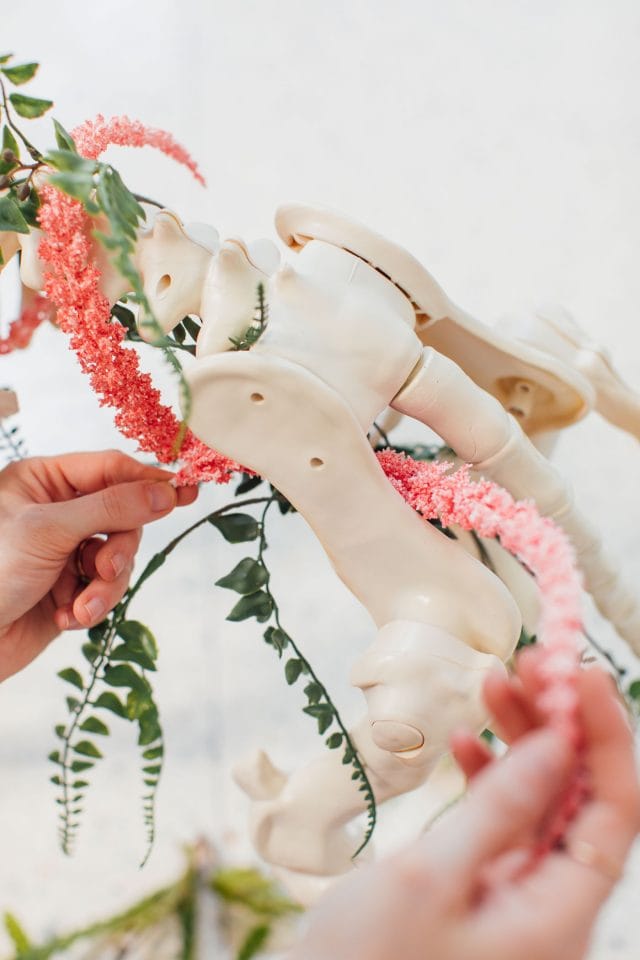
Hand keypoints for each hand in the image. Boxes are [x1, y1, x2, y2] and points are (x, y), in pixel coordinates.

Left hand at [0, 450, 196, 680]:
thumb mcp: (49, 530)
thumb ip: (112, 508)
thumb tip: (166, 492)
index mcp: (42, 481)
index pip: (110, 469)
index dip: (148, 480)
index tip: (187, 491)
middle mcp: (56, 511)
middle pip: (123, 516)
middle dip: (117, 549)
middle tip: (106, 568)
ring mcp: (65, 550)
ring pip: (118, 557)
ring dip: (105, 585)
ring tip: (80, 606)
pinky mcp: (70, 588)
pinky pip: (105, 588)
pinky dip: (92, 605)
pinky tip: (65, 617)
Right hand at [292, 658, 639, 959]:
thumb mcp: (430, 879)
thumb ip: (500, 810)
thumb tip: (556, 745)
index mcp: (557, 917)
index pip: (615, 811)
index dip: (608, 737)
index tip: (578, 673)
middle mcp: (550, 908)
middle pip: (580, 799)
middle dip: (559, 725)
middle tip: (529, 663)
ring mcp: (517, 901)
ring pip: (543, 804)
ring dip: (522, 741)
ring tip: (493, 683)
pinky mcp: (483, 893)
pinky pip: (505, 824)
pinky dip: (488, 777)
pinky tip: (463, 743)